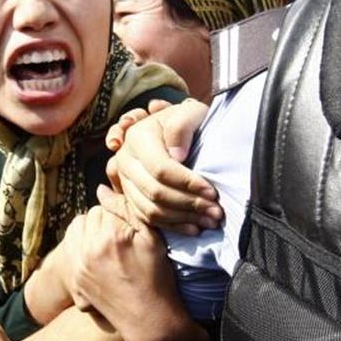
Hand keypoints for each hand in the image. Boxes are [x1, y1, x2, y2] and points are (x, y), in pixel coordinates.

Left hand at [67, 194, 192, 340]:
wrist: (147, 317)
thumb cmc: (156, 275)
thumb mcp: (152, 238)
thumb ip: (128, 210)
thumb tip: (102, 188)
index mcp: (111, 235)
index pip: (106, 205)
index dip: (120, 212)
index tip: (130, 226)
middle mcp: (90, 249)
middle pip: (90, 215)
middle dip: (104, 220)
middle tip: (120, 235)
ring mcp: (79, 265)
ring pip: (77, 229)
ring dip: (89, 230)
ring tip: (107, 243)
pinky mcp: (75, 278)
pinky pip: (71, 248)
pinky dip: (81, 246)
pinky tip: (98, 255)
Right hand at [105, 98, 220, 234]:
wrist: (178, 130)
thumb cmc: (188, 120)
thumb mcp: (190, 112)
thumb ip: (182, 126)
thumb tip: (177, 156)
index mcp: (137, 137)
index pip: (161, 169)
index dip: (187, 183)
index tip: (212, 191)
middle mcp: (125, 160)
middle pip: (155, 191)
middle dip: (189, 204)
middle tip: (216, 210)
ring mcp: (125, 181)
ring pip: (151, 209)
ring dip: (183, 218)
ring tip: (210, 220)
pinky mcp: (131, 197)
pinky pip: (148, 219)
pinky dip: (173, 226)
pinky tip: (194, 228)